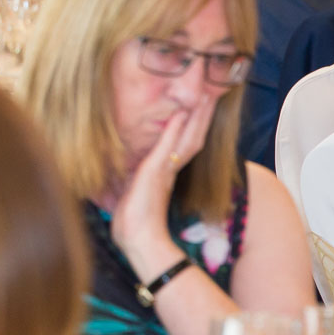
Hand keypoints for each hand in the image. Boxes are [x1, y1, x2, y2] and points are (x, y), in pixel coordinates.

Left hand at [109, 95, 216, 279]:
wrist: (139, 241)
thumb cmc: (134, 224)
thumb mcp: (131, 195)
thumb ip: (133, 182)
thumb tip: (122, 176)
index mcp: (164, 174)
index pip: (183, 144)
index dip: (192, 125)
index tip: (198, 107)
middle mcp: (169, 170)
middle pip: (193, 137)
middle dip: (202, 115)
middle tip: (211, 93)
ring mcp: (164, 170)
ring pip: (187, 138)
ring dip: (196, 116)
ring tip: (206, 95)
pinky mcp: (156, 172)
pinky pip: (168, 146)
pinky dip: (175, 129)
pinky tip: (181, 113)